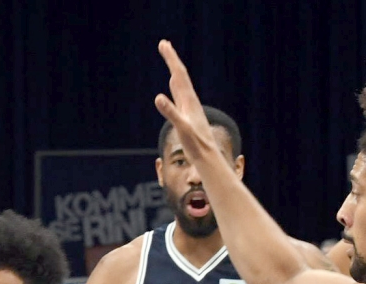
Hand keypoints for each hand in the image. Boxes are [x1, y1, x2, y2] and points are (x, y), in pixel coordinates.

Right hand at [153, 40, 216, 165]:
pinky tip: (172, 86)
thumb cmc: (196, 144)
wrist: (208, 157)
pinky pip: (179, 96)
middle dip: (171, 59)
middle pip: (180, 75)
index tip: (163, 44)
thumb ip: (170, 112)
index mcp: (189, 100)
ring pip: (180, 84)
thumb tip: (158, 97)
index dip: (171, 58)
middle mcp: (190, 101)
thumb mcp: (182, 128)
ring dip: (174, 71)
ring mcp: (189, 108)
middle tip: (164, 44)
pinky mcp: (187, 116)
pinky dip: (174, 87)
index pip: (179, 74)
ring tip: (170, 60)